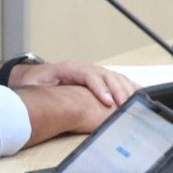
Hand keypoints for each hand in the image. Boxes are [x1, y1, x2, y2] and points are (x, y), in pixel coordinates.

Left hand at [10, 60, 138, 108]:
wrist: (34, 76)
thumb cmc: (35, 83)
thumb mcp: (34, 86)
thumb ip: (40, 92)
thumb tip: (43, 99)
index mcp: (70, 68)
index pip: (89, 75)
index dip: (100, 88)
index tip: (107, 101)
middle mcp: (84, 67)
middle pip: (106, 75)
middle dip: (117, 90)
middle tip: (124, 104)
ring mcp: (93, 71)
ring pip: (114, 76)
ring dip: (125, 89)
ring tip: (134, 102)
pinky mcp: (98, 78)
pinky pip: (117, 80)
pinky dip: (129, 86)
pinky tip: (138, 94)